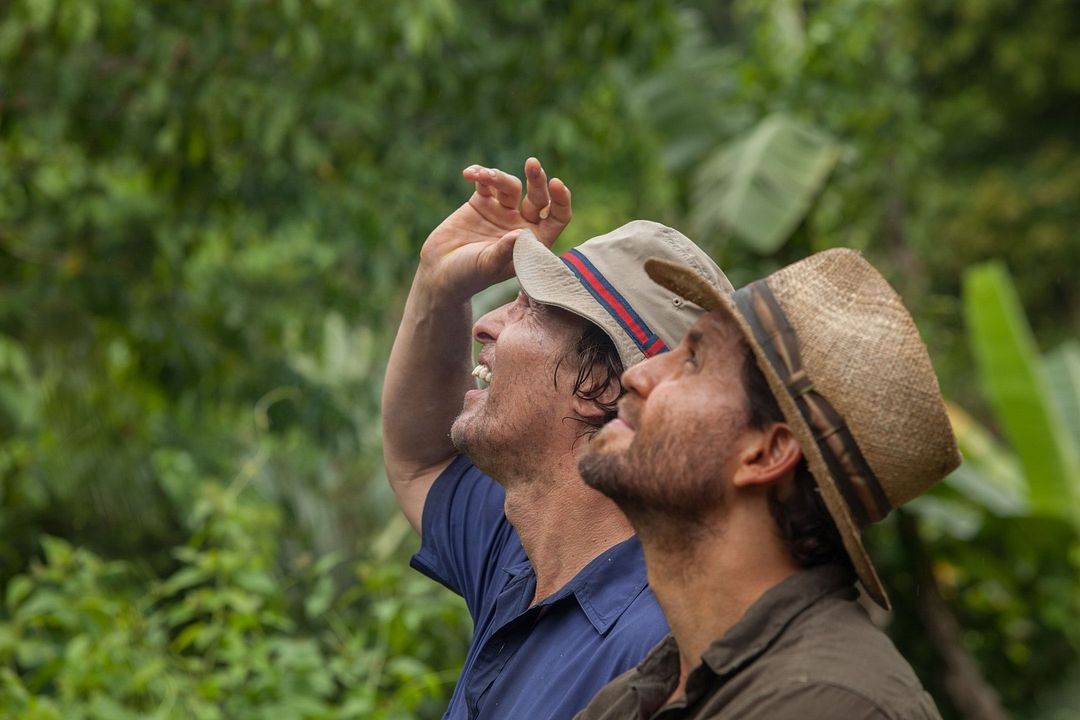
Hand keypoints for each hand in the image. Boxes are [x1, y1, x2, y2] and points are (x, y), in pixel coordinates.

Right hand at [419, 157, 571, 300]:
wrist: (440, 271)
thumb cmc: (468, 275)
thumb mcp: (487, 266)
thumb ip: (504, 250)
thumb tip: (520, 233)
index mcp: (533, 242)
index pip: (556, 217)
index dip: (561, 200)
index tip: (556, 183)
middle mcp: (521, 224)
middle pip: (537, 197)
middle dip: (536, 179)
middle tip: (532, 164)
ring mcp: (502, 211)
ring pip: (510, 185)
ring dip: (499, 177)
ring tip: (483, 176)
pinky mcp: (481, 202)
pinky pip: (485, 182)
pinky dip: (479, 174)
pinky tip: (470, 174)